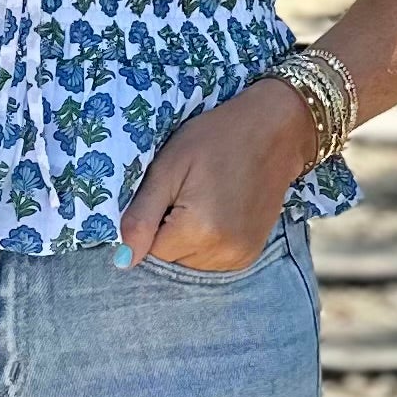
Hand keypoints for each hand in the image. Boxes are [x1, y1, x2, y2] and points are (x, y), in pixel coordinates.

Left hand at [119, 79, 316, 271]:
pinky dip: (204, 244)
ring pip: (189, 264)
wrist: (273, 132)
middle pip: (171, 260)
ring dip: (186, 240)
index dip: (150, 222)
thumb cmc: (215, 139)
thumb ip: (142, 217)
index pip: (150, 251)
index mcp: (199, 230)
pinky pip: (210, 262)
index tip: (167, 194)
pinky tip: (215, 214)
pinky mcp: (249, 254)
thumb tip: (123, 261)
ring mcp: (239, 256)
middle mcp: (222, 252)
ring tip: (202, 201)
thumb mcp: (168, 167)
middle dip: (167, 233)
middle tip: (185, 194)